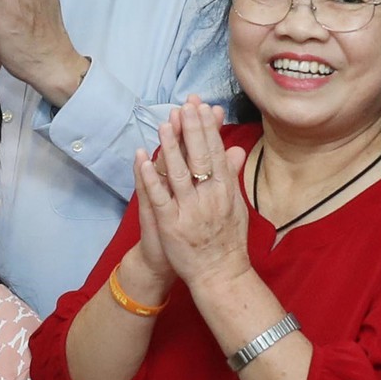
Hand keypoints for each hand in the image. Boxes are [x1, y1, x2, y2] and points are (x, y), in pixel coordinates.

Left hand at [134, 100, 249, 293]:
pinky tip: (143, 159)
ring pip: (179, 173)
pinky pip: (160, 197)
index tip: (202, 107)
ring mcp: (190, 210)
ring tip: (165, 124)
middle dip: (192, 130)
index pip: (216, 153)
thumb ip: (232, 175)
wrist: (220, 274)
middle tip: (185, 105)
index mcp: (225, 190)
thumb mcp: (236, 205)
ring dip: (171, 147)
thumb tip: (236, 148)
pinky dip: (151, 177)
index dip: (208, 129)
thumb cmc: (228, 239)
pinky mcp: (171, 224)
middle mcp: (210, 197)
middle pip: (200, 157)